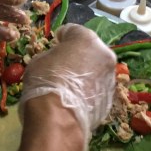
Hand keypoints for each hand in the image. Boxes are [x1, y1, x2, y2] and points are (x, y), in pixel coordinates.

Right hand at [19, 24, 116, 150]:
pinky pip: (97, 89)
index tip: (56, 43)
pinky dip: (89, 91)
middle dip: (78, 55)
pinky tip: (75, 100)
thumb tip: (58, 59)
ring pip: (96, 70)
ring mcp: (110, 78)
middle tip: (63, 64)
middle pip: (90, 50)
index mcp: (86, 38)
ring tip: (70, 86)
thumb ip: (53, 54)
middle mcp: (104, 55)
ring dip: (86, 74)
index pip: (73, 30)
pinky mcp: (110, 99)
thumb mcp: (39, 60)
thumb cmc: (45, 82)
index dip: (62, 37)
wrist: (58, 119)